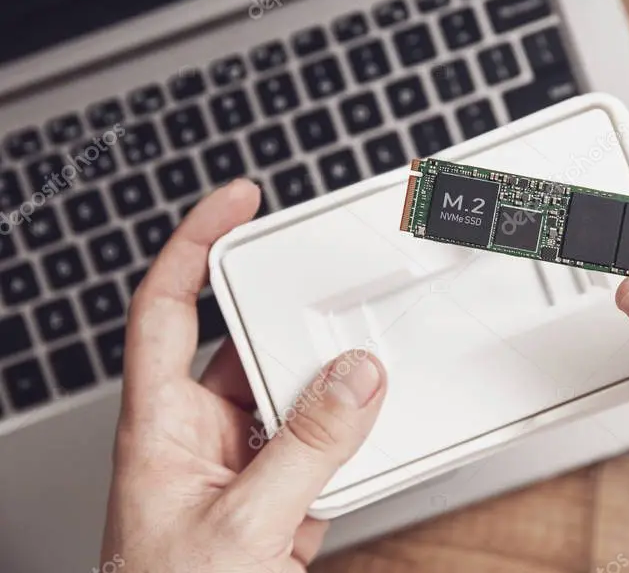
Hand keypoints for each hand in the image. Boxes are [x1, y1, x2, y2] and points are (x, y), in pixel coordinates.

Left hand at [99, 180, 386, 571]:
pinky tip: (366, 450)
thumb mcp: (243, 530)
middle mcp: (197, 437)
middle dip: (295, 328)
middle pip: (247, 347)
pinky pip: (321, 447)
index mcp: (159, 428)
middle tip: (340, 301)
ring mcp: (239, 469)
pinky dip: (350, 443)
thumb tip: (355, 376)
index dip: (196, 242)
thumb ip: (305, 449)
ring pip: (295, 400)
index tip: (239, 199)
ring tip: (368, 385)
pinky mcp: (276, 500)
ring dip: (334, 397)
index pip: (166, 308)